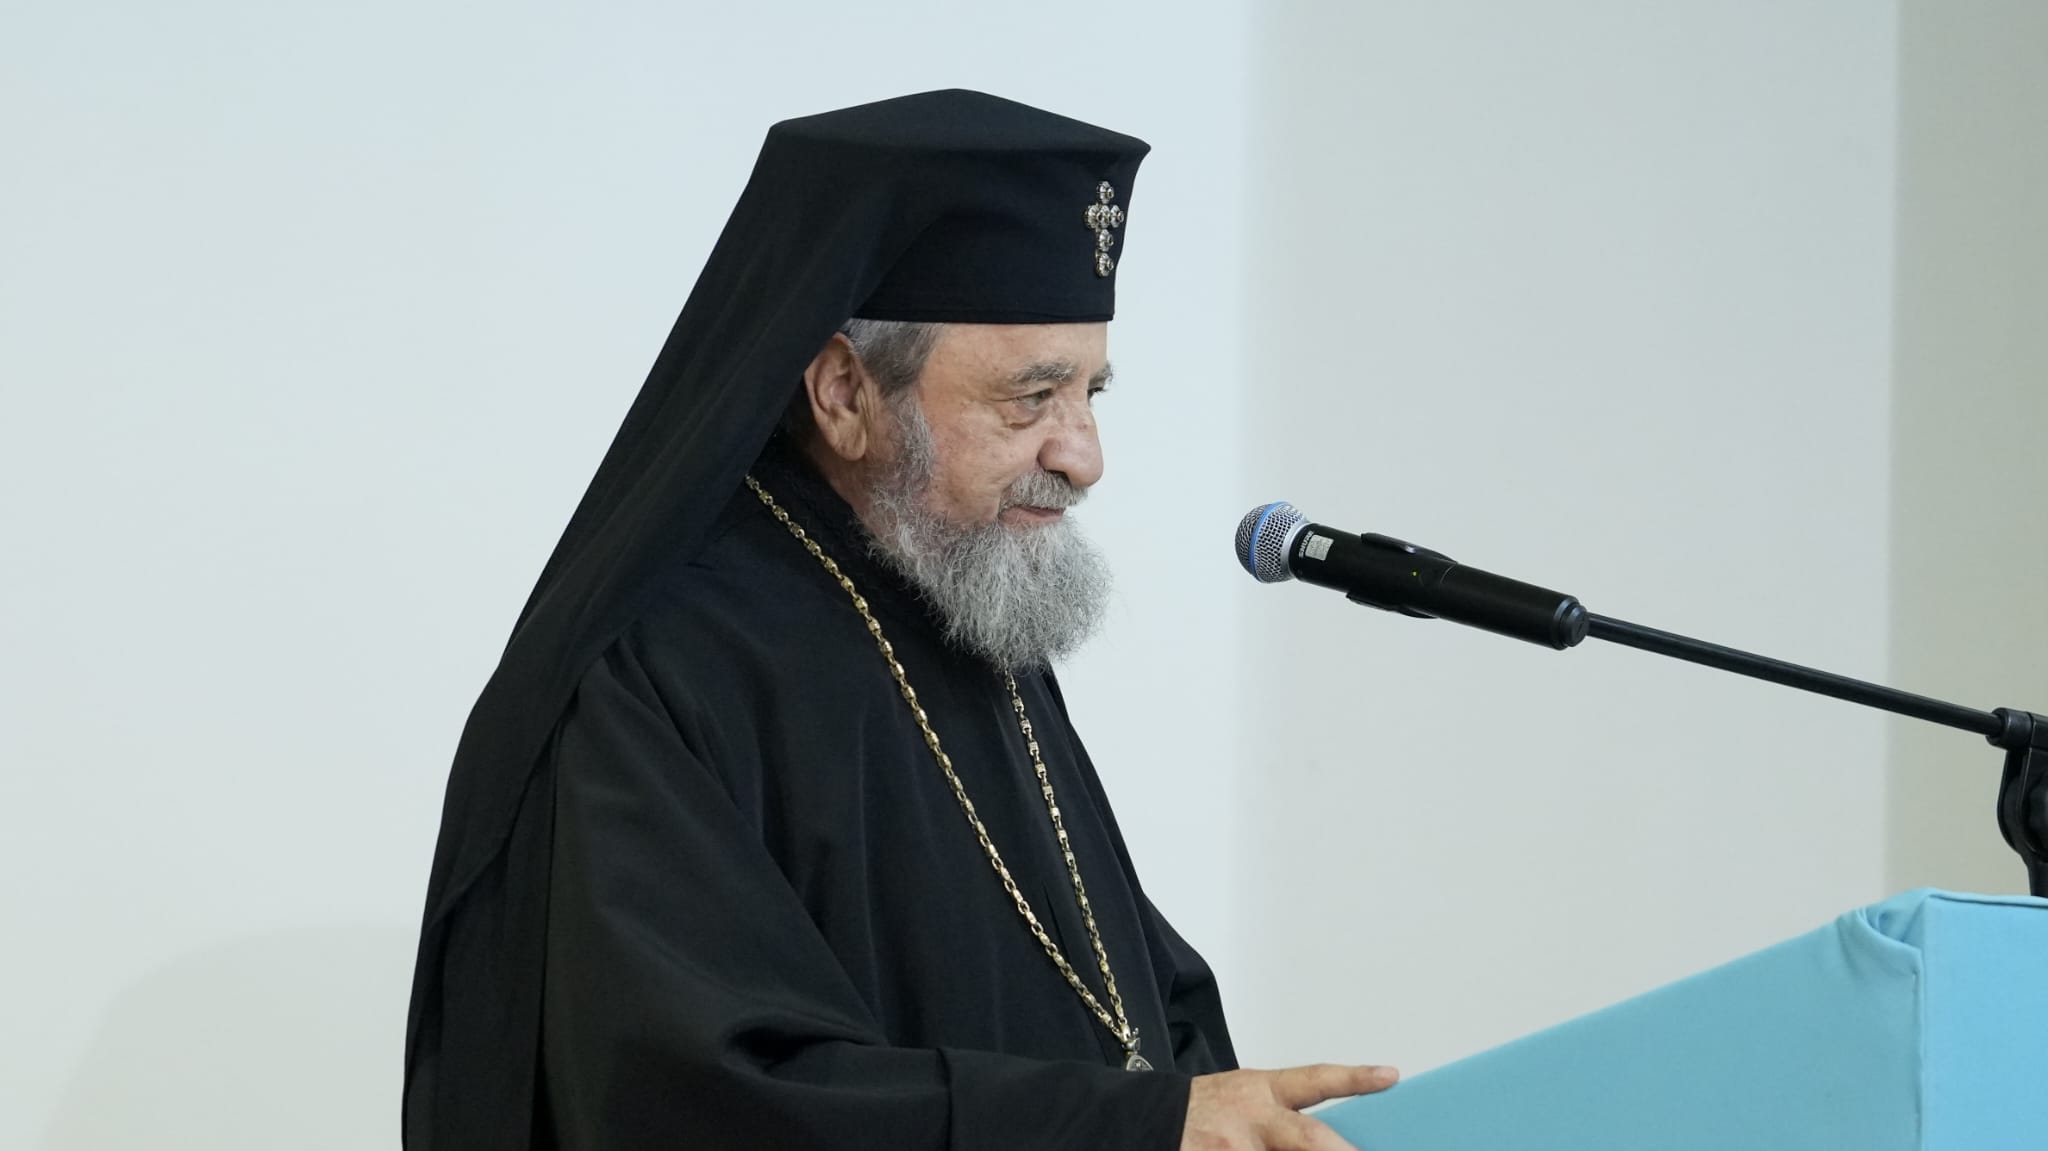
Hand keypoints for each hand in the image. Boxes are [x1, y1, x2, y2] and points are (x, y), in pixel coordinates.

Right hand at [1180, 1063, 1398, 1150]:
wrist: (1145, 1121)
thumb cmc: (1201, 1111)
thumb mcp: (1242, 1098)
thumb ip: (1282, 1114)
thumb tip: (1330, 1140)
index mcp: (1260, 1090)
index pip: (1314, 1080)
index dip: (1354, 1079)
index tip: (1389, 1077)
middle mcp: (1251, 1121)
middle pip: (1309, 1138)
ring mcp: (1233, 1150)